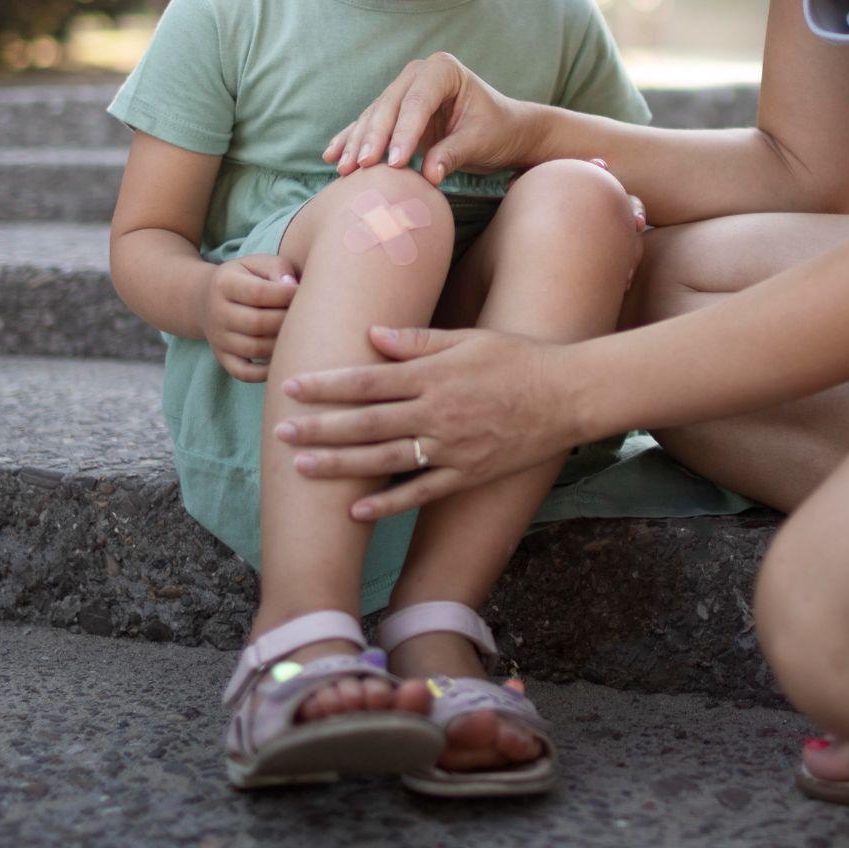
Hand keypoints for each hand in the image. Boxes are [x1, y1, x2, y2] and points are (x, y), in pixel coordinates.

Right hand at [201, 254, 296, 383]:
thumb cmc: (247, 278)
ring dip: (282, 344)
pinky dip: (266, 372)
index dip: (286, 294)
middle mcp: (217, 313)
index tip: (303, 292)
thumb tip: (293, 288)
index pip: (258, 293)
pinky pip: (244, 373)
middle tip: (308, 316)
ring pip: (254, 349)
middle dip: (287, 320)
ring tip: (299, 334)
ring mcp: (218, 339)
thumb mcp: (259, 264)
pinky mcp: (223, 358)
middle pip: (257, 323)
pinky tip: (283, 358)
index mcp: (224, 284)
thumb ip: (278, 270)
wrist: (209, 298)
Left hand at [274, 327, 583, 519]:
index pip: (367, 381)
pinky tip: (355, 512)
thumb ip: (417, 340)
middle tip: (280, 432)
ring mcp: (450, 447)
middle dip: (320, 428)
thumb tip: (371, 335)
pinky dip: (387, 505)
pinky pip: (420, 493)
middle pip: (366, 422)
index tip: (292, 387)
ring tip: (302, 468)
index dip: (327, 385)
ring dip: (340, 466)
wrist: (568, 396)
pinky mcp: (466, 474)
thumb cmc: (518, 359)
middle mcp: (436, 413)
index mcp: (433, 375)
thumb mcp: (468, 338)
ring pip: (384, 460)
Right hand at [323, 51, 539, 184]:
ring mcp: (402, 90)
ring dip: (357, 144)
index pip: (417, 102)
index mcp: (442, 70)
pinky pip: (368, 125)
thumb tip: (428, 175)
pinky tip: (331, 156)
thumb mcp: (480, 141)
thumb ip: (453, 154)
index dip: (403, 133)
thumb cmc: (496, 131)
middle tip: (361, 167)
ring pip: (374, 117)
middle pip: (389, 107)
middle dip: (373, 139)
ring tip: (344, 170)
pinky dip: (350, 141)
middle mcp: (418, 74)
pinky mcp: (394, 111)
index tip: (394, 164)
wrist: (503, 130)